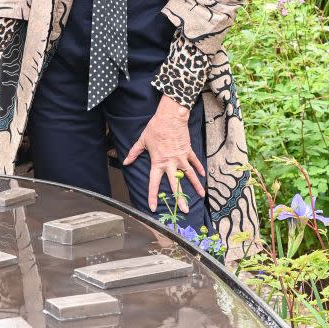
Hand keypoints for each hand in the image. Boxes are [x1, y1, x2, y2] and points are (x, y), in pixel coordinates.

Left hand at [123, 95, 205, 214]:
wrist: (170, 117)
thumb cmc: (155, 128)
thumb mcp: (142, 141)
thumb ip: (134, 153)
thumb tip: (125, 161)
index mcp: (158, 162)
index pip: (154, 183)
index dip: (152, 196)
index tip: (152, 207)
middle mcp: (171, 163)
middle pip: (175, 184)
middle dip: (180, 198)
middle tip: (184, 211)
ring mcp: (181, 158)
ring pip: (189, 175)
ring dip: (195, 186)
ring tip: (201, 196)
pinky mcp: (188, 151)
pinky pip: (194, 162)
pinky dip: (199, 169)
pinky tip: (203, 177)